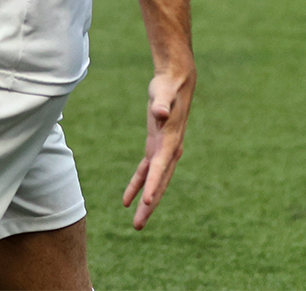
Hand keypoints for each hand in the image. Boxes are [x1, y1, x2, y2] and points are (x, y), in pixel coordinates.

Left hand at [123, 66, 194, 229]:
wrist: (177, 81)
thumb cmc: (168, 86)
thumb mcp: (163, 93)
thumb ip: (162, 104)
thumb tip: (161, 112)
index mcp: (171, 142)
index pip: (160, 167)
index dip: (152, 184)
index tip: (146, 201)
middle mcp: (170, 151)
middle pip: (159, 182)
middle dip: (149, 204)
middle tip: (138, 225)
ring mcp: (164, 150)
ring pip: (154, 181)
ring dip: (145, 200)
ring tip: (136, 223)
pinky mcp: (156, 146)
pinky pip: (146, 171)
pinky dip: (138, 184)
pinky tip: (128, 199)